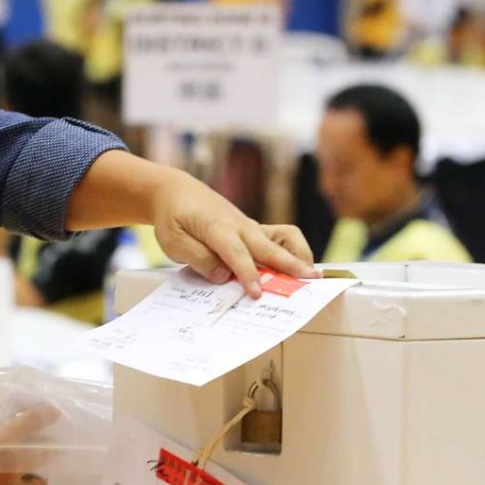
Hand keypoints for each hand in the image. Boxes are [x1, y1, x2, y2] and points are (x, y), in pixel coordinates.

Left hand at [66, 151, 317, 297]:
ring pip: (282, 237)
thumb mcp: (174, 242)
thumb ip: (199, 259)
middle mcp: (239, 225)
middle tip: (310, 280)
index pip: (236, 253)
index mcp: (216, 227)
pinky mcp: (254, 229)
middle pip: (268, 246)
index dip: (247, 274)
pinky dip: (292, 248)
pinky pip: (281, 235)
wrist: (177, 192)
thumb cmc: (174, 218)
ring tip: (310, 274)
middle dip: (290, 264)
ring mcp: (250, 226)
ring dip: (298, 254)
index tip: (257, 293)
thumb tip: (225, 276)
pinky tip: (297, 265)